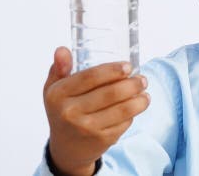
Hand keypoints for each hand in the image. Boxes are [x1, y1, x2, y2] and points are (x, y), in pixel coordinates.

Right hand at [43, 47, 149, 175]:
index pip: (90, 77)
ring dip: (139, 100)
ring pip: (122, 110)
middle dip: (132, 84)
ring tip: (145, 93)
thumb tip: (62, 50)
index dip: (112, 70)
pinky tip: (137, 106)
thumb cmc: (62, 110)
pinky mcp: (102, 140)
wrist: (66, 149)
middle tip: (142, 79)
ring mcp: (87, 128)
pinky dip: (133, 113)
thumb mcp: (53, 89)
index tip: (128, 66)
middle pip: (110, 93)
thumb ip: (59, 68)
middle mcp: (71, 112)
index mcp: (58, 95)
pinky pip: (124, 123)